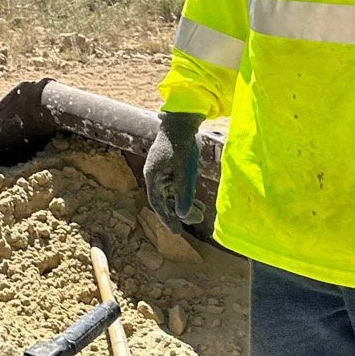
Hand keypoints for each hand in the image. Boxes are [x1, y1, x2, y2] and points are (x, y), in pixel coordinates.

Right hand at [143, 110, 206, 231]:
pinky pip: (175, 186)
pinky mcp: (169, 168)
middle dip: (180, 213)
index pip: (158, 204)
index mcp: (153, 176)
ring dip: (185, 204)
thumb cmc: (181, 145)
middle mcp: (154, 176)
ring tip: (201, 212)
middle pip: (165, 201)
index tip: (177, 232)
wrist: (180, 123)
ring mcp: (161, 172)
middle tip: (197, 221)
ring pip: (171, 194)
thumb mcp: (185, 171)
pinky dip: (185, 195)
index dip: (167, 219)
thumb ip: (184, 194)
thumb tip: (183, 215)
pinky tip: (198, 201)